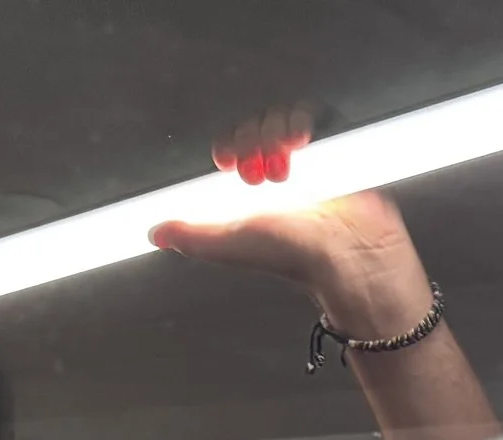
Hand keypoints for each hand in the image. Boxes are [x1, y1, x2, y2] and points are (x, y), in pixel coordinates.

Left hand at [150, 107, 435, 337]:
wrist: (348, 259)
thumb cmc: (298, 258)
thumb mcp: (234, 245)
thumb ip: (195, 238)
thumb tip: (154, 233)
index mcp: (256, 188)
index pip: (234, 145)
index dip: (228, 145)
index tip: (227, 161)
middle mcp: (283, 170)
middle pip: (257, 126)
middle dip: (251, 138)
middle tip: (257, 168)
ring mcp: (312, 160)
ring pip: (284, 118)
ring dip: (276, 130)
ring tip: (283, 160)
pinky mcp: (340, 151)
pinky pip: (322, 120)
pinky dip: (307, 122)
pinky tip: (302, 143)